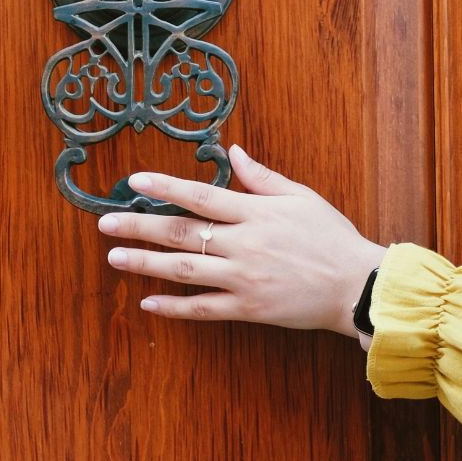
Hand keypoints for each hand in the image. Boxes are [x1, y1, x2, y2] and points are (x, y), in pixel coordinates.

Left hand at [97, 145, 386, 336]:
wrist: (356, 285)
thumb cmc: (331, 238)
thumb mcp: (301, 197)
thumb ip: (262, 177)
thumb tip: (232, 151)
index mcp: (255, 212)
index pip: (200, 195)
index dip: (164, 187)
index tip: (133, 181)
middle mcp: (243, 244)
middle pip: (181, 232)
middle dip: (139, 227)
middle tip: (105, 223)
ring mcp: (243, 278)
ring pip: (183, 270)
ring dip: (145, 263)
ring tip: (114, 257)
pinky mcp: (248, 308)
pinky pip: (203, 309)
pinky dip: (173, 307)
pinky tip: (147, 302)